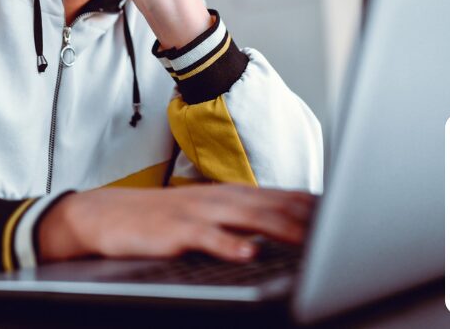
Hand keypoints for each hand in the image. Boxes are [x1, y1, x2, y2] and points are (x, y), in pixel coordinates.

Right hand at [36, 184, 316, 262]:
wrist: (103, 216)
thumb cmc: (160, 219)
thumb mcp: (205, 215)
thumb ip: (243, 220)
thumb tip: (283, 229)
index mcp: (230, 196)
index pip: (281, 197)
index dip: (313, 206)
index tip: (346, 213)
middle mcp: (219, 199)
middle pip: (272, 206)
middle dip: (308, 217)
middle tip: (342, 226)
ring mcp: (197, 213)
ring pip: (247, 218)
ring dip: (280, 228)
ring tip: (310, 239)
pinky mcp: (175, 232)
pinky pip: (206, 239)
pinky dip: (228, 246)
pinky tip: (248, 253)